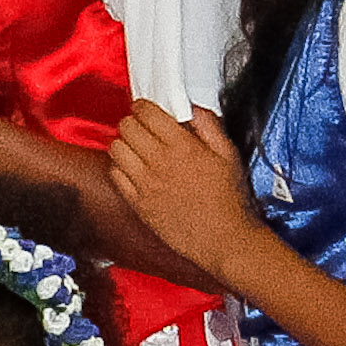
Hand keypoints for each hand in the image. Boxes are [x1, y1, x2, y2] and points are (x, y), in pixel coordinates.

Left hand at [105, 100, 266, 284]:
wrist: (223, 239)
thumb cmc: (229, 201)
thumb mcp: (229, 155)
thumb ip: (210, 127)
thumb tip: (194, 109)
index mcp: (183, 147)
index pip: (148, 113)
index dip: (143, 106)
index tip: (145, 107)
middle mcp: (160, 162)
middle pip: (127, 127)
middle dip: (132, 121)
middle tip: (140, 125)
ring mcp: (146, 183)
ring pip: (116, 149)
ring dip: (123, 142)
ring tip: (134, 145)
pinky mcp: (138, 203)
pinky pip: (115, 175)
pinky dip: (119, 166)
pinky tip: (131, 167)